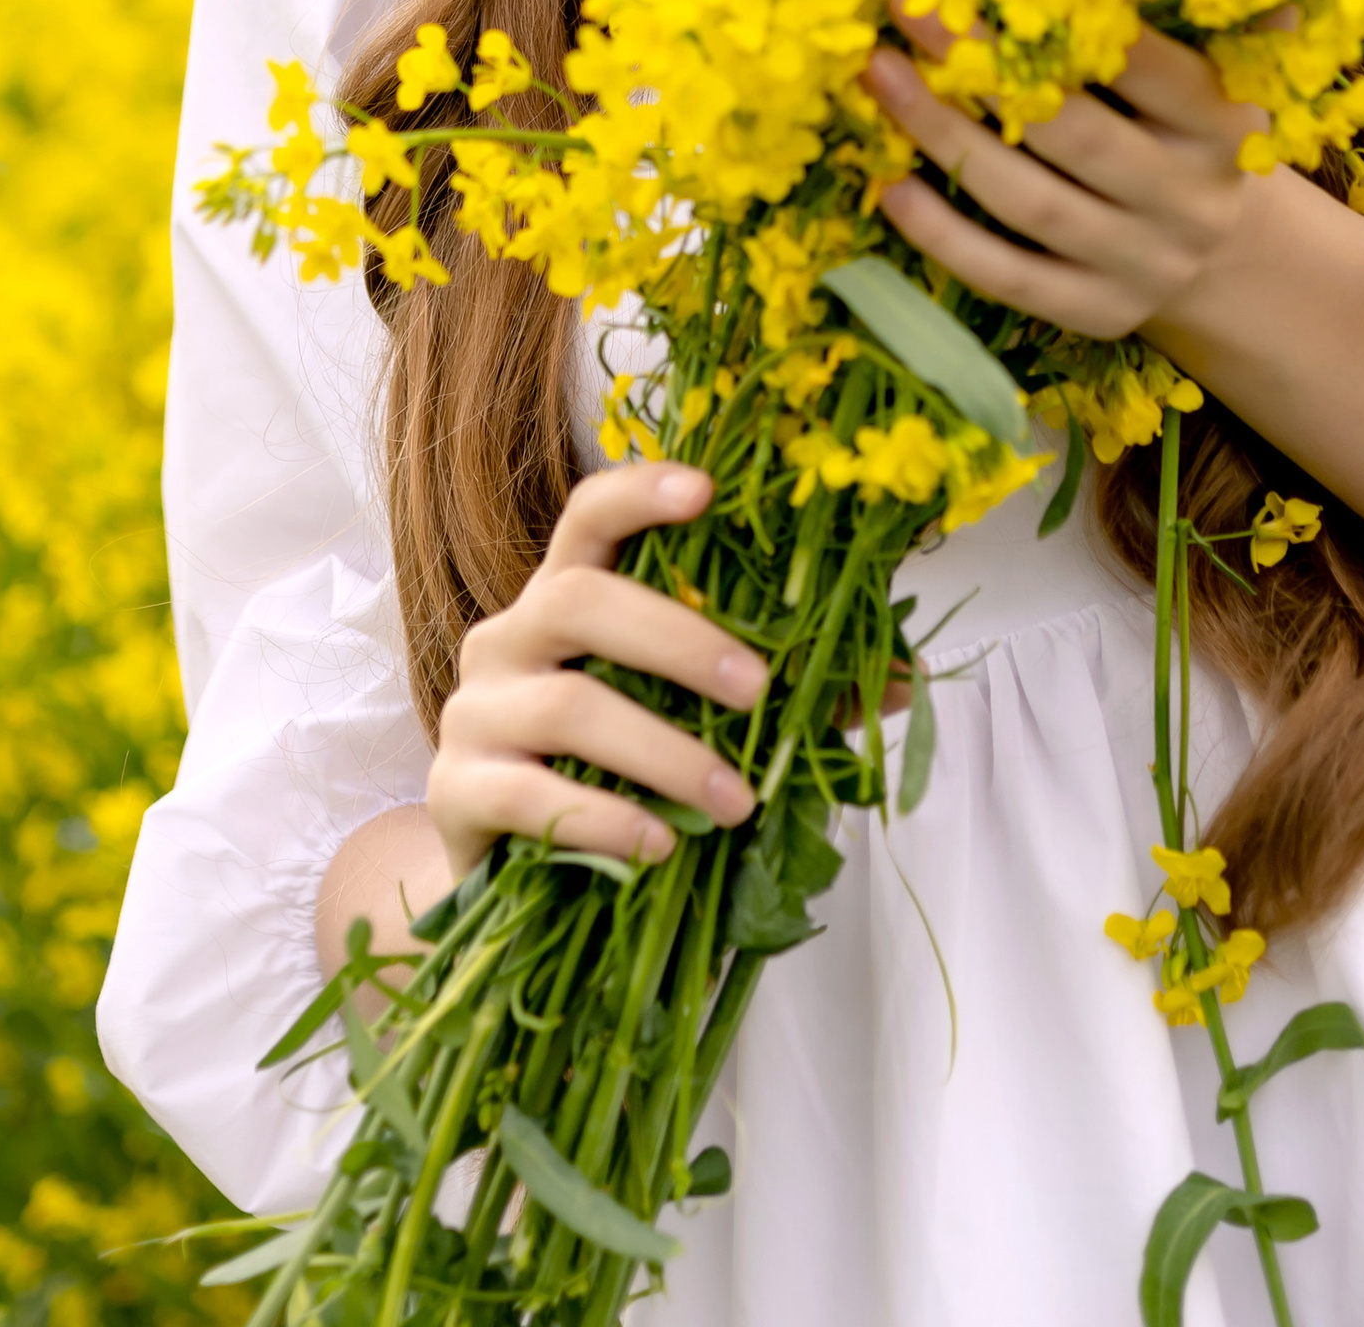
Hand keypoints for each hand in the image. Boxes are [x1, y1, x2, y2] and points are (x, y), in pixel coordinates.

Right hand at [423, 460, 767, 880]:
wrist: (504, 873)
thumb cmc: (609, 774)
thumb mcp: (685, 720)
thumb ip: (783, 695)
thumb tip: (906, 685)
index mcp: (563, 599)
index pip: (588, 516)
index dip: (640, 493)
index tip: (707, 490)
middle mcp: (507, 637)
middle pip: (579, 600)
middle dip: (678, 640)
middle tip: (759, 691)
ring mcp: (472, 712)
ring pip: (569, 705)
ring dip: (665, 753)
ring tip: (737, 802)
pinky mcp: (456, 790)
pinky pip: (532, 795)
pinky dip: (608, 819)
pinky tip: (662, 843)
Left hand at [863, 17, 1270, 342]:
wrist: (1231, 258)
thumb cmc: (1204, 131)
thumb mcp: (1238, 68)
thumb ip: (1239, 1)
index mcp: (1222, 124)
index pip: (1142, 63)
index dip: (1059, 4)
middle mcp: (1185, 199)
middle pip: (1074, 133)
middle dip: (983, 64)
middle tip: (908, 3)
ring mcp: (1139, 265)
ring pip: (1030, 203)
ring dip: (944, 136)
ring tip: (878, 72)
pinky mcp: (1094, 312)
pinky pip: (1008, 277)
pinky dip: (945, 235)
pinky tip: (890, 184)